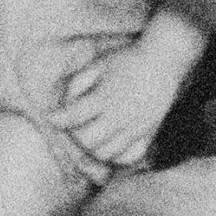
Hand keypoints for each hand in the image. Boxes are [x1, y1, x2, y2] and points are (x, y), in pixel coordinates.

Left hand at [47, 43, 178, 169]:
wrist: (163, 59)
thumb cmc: (127, 59)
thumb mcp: (99, 63)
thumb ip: (79, 83)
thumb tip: (66, 103)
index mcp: (106, 96)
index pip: (74, 116)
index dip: (58, 118)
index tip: (52, 117)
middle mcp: (121, 115)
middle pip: (88, 140)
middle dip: (76, 136)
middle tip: (74, 127)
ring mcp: (136, 127)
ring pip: (107, 153)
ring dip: (94, 148)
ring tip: (92, 135)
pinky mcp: (150, 132)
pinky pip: (130, 156)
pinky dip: (117, 156)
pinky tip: (112, 144)